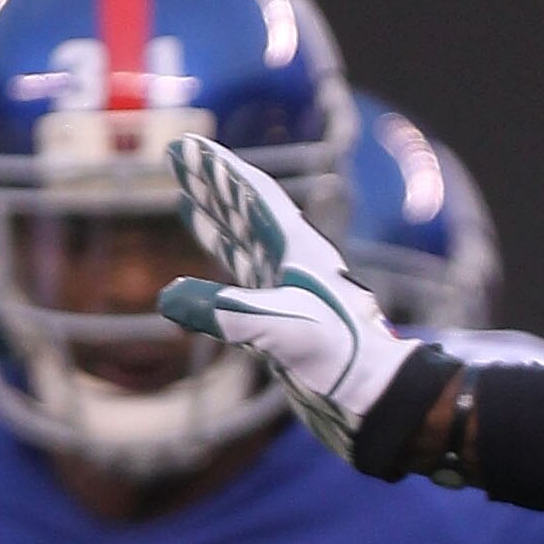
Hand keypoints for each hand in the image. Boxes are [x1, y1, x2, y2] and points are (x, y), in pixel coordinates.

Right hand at [160, 140, 417, 467]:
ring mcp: (291, 294)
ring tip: (187, 205)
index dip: (221, 169)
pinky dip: (222, 274)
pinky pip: (245, 287)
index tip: (187, 145)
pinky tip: (208, 278)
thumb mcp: (282, 327)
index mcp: (298, 250)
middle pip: (246, 213)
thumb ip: (227, 311)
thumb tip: (169, 298)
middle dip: (212, 187)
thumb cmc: (341, 355)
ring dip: (216, 225)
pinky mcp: (287, 324)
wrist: (374, 397)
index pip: (254, 196)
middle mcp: (294, 265)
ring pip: (245, 247)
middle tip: (180, 159)